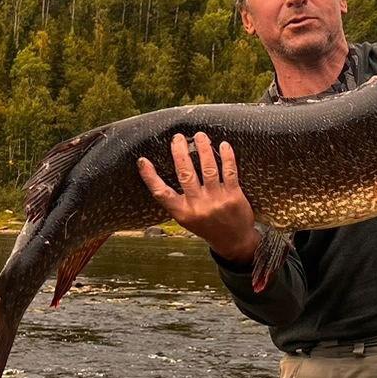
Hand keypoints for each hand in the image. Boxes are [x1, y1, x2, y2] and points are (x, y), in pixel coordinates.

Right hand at [137, 133, 260, 263]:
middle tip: (177, 137)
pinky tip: (223, 144)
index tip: (142, 161)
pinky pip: (230, 171)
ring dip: (203, 149)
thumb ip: (178, 199)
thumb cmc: (208, 226)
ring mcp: (216, 200)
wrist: (234, 242)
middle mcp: (198, 206)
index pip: (161, 193)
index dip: (150, 177)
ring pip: (208, 169)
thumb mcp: (187, 218)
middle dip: (180, 152)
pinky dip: (226, 156)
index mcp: (182, 213)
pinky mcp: (234, 196)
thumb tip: (172, 170)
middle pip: (185, 174)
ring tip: (200, 135)